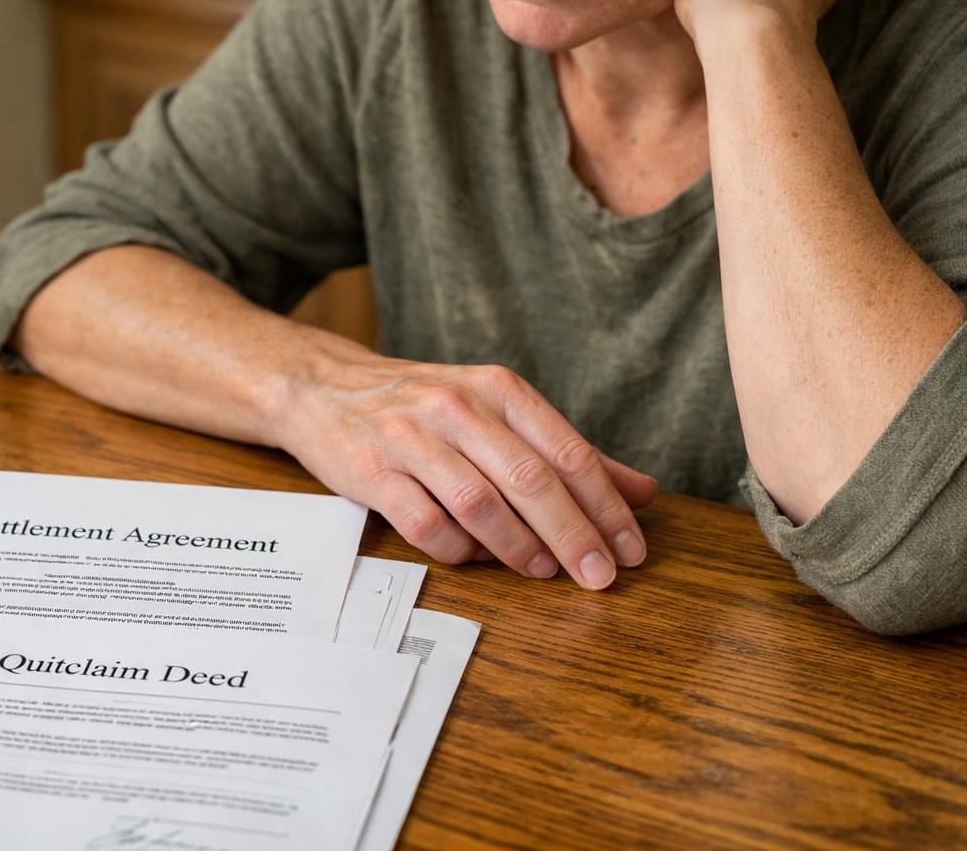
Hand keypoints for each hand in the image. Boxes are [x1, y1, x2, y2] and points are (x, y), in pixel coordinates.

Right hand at [272, 353, 657, 588]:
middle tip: (600, 576)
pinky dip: (458, 551)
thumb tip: (643, 493)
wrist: (323, 390)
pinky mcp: (372, 473)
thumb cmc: (421, 408)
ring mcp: (410, 440)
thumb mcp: (496, 413)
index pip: (566, 450)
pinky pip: (425, 524)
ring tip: (542, 571)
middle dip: (573, 534)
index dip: (605, 505)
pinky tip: (476, 559)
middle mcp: (456, 408)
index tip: (631, 549)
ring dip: (518, 546)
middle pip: (530, 479)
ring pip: (479, 503)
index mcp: (496, 390)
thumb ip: (566, 452)